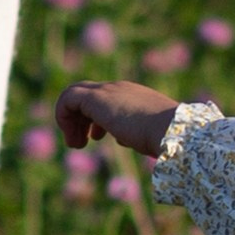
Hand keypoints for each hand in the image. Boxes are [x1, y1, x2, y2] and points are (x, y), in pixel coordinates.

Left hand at [55, 78, 179, 155]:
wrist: (171, 131)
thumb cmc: (166, 140)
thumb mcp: (147, 136)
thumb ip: (134, 134)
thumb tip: (123, 140)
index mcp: (133, 95)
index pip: (105, 99)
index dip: (94, 119)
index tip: (95, 138)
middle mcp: (119, 89)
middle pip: (87, 95)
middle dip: (79, 119)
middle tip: (80, 143)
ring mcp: (107, 91)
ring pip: (75, 95)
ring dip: (70, 121)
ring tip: (75, 145)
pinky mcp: (96, 98)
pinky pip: (68, 98)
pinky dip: (62, 116)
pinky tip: (73, 138)